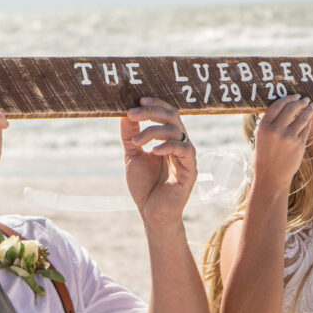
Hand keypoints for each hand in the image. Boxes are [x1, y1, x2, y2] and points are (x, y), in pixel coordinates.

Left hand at [121, 98, 196, 228]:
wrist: (151, 213)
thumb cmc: (144, 186)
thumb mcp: (133, 156)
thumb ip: (130, 136)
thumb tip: (123, 114)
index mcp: (168, 139)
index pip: (167, 113)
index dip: (155, 104)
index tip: (138, 100)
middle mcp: (180, 144)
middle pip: (173, 116)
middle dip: (152, 112)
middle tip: (133, 113)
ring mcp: (186, 156)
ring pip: (177, 131)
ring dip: (154, 131)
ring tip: (136, 141)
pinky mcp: (190, 170)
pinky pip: (183, 150)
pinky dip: (168, 146)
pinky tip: (153, 151)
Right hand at [252, 94, 312, 187]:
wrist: (271, 176)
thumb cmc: (265, 156)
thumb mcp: (262, 137)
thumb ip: (270, 123)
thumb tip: (284, 107)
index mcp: (263, 127)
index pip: (277, 105)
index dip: (288, 98)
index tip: (295, 96)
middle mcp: (275, 130)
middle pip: (291, 108)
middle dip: (300, 102)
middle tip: (304, 99)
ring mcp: (288, 137)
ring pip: (302, 117)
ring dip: (308, 109)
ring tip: (311, 106)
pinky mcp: (299, 144)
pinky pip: (306, 128)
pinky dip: (308, 122)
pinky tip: (309, 119)